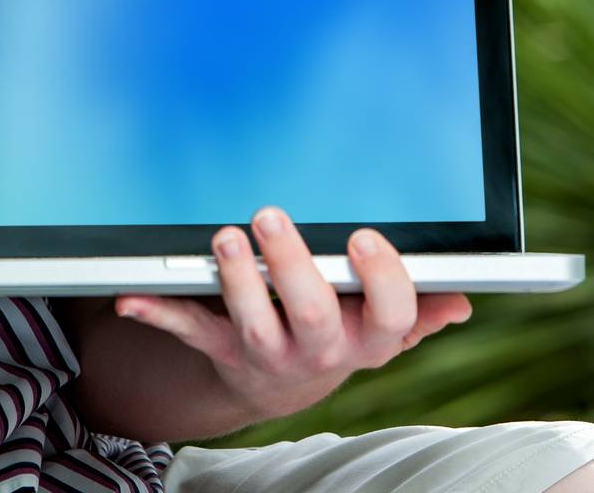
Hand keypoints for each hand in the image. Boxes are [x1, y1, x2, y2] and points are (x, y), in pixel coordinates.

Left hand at [115, 207, 472, 424]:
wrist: (278, 378)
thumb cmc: (336, 325)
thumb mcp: (379, 322)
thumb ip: (418, 305)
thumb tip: (463, 299)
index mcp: (366, 336)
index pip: (390, 317)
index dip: (381, 282)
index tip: (364, 239)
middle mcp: (318, 350)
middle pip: (312, 316)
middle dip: (291, 267)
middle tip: (272, 216)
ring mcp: (266, 352)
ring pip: (251, 325)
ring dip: (235, 282)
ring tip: (226, 237)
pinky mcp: (219, 347)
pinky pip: (186, 329)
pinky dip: (155, 311)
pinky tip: (130, 296)